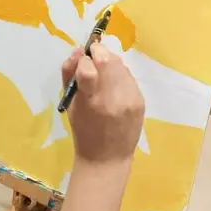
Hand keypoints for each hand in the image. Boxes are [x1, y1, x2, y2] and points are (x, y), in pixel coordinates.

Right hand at [61, 43, 144, 165]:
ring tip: (102, 71)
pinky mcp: (141, 101)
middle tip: (92, 55)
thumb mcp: (70, 105)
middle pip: (108, 60)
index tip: (81, 60)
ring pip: (120, 65)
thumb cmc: (83, 132)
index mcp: (91, 103)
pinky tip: (113, 83)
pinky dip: (119, 74)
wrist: (107, 158)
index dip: (83, 59)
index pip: (87, 69)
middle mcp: (113, 99)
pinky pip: (129, 76)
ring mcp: (130, 99)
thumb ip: (69, 77)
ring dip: (109, 61)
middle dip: (98, 52)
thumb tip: (76, 52)